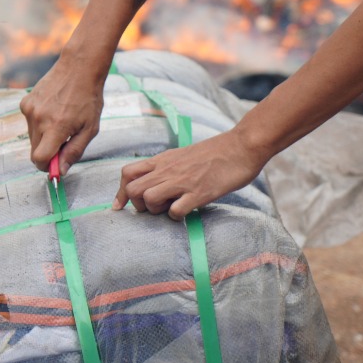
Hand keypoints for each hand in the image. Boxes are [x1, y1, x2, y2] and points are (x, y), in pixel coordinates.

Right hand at [19, 58, 105, 172]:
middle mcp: (39, 119)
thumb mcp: (90, 128)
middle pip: (34, 151)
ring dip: (43, 137)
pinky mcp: (25, 103)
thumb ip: (74, 151)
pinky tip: (52, 111)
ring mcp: (30, 110)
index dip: (46, 166)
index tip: (55, 165)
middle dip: (47, 152)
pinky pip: (30, 123)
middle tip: (63, 141)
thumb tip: (60, 170)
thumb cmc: (88, 98)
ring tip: (60, 120)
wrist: (78, 68)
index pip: (39, 159)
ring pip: (32, 137)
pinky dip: (39, 123)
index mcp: (56, 127)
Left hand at [112, 130, 267, 219]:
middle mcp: (168, 169)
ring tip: (170, 209)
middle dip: (137, 204)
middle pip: (133, 189)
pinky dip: (177, 217)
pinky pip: (176, 211)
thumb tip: (156, 183)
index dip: (120, 192)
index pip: (127, 173)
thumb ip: (167, 167)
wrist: (241, 146)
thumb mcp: (183, 155)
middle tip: (153, 208)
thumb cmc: (215, 152)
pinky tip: (186, 212)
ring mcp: (183, 181)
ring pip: (149, 199)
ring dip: (156, 211)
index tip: (121, 206)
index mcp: (163, 160)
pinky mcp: (199, 192)